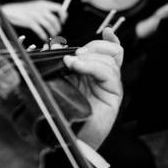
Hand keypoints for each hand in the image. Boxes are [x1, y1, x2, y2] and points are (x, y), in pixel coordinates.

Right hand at [0, 0, 65, 39]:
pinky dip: (44, 36)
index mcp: (43, 3)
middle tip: (57, 32)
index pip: (59, 8)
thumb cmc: (23, 10)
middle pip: (55, 19)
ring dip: (52, 33)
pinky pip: (41, 31)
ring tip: (52, 36)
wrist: (9, 11)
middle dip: (58, 28)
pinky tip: (44, 38)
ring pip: (49, 26)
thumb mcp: (36, 6)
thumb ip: (45, 9)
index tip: (62, 21)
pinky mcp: (30, 22)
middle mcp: (40, 8)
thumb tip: (57, 17)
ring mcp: (35, 15)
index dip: (63, 15)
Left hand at [63, 30, 123, 148]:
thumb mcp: (58, 81)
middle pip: (111, 51)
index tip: (107, 29)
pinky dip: (92, 65)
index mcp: (93, 74)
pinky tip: (77, 66)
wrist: (65, 137)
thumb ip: (60, 64)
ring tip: (71, 63)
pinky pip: (108, 73)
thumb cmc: (61, 112)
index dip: (109, 39)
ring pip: (110, 60)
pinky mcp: (113, 95)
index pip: (108, 51)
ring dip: (89, 57)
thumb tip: (55, 45)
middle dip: (93, 46)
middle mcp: (104, 79)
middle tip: (75, 53)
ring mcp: (110, 87)